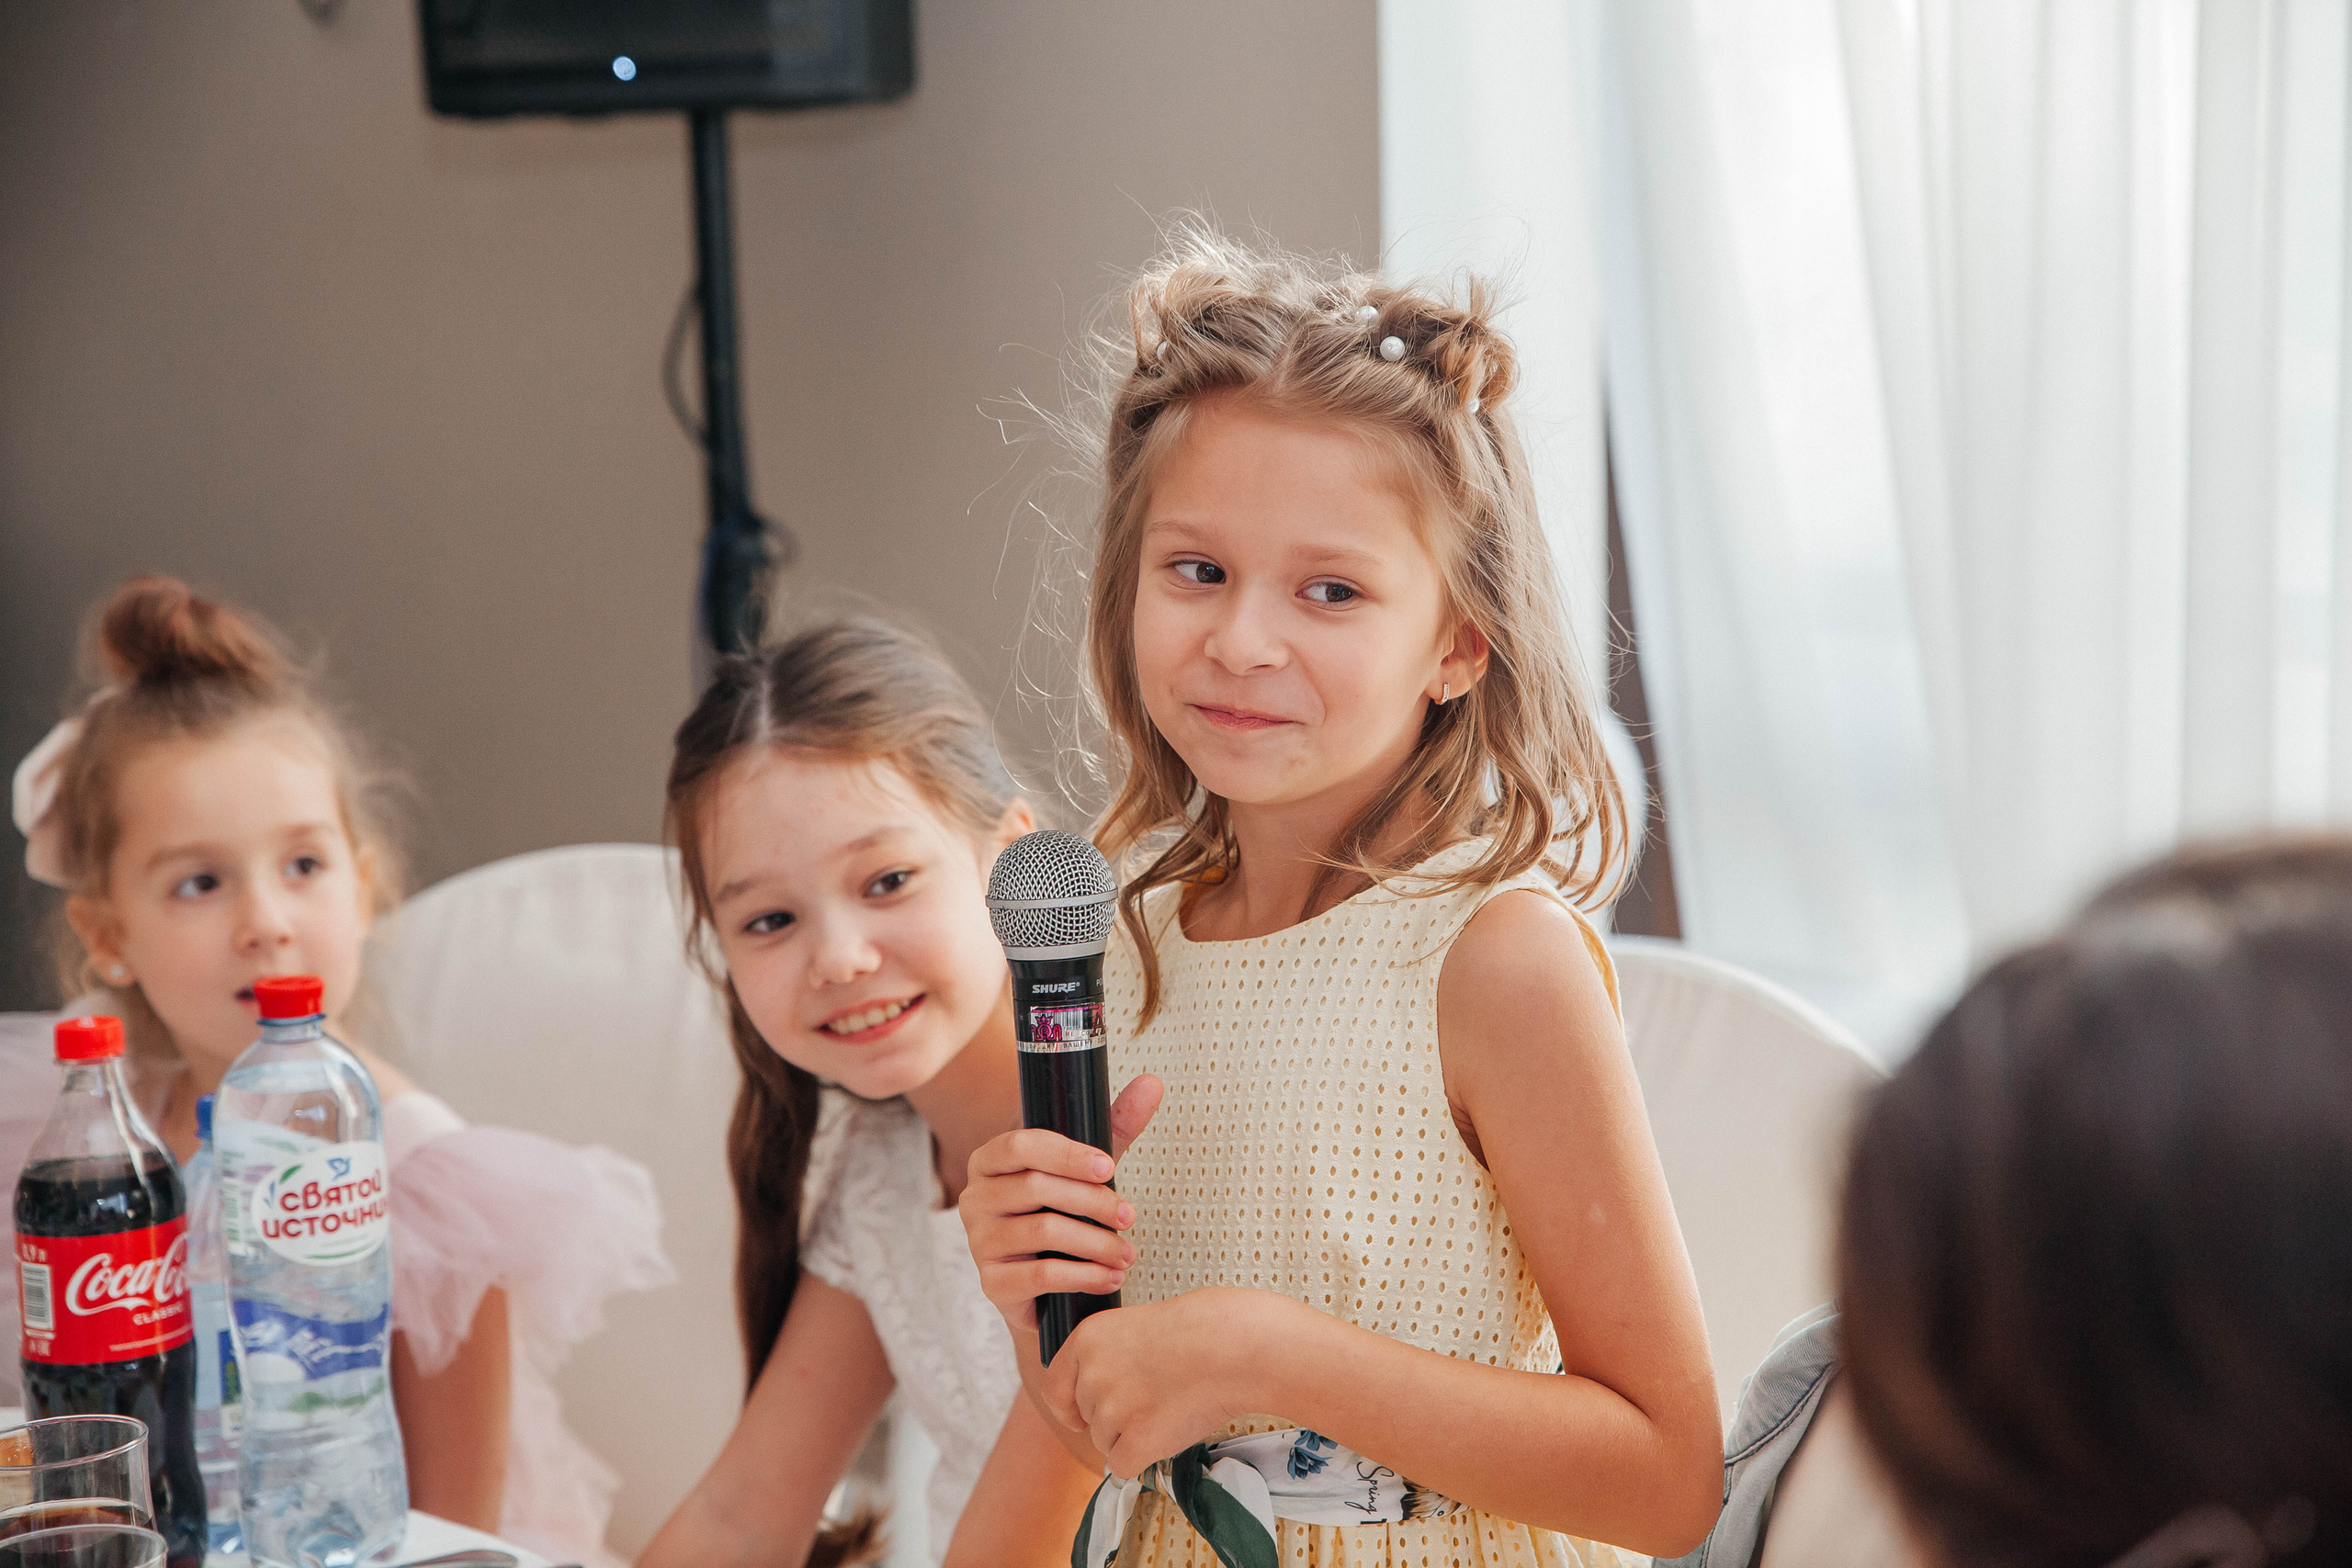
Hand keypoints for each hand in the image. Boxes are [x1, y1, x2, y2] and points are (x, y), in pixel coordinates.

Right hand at [960, 1074, 1163, 1330]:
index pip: (1020, 1145)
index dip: (1066, 1154)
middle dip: (1092, 1202)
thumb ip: (1114, 1126)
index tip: (1108, 1167)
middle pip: (1035, 1187)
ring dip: (1095, 1243)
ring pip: (1041, 1231)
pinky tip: (1110, 1277)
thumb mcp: (1086, 1168)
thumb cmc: (1061, 1214)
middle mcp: (975, 1197)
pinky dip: (1084, 1276)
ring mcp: (979, 1242)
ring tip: (1126, 1253)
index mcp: (990, 1160)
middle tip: (1129, 1216)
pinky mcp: (992, 1283)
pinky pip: (1040, 1276)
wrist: (1043, 1285)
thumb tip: (1152, 1083)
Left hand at [1040, 1288, 1281, 1478]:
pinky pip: (1123, 1465)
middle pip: (1088, 1419)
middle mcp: (1091, 1374)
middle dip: (1115, 1417)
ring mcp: (1112, 1409)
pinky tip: (1168, 1429)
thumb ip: (1105, 1359)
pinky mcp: (1136, 1440)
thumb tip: (1090, 1400)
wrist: (1232, 1346)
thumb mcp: (1133, 1329)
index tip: (1081, 1414)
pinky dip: (1144, 1456)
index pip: (1054, 1388)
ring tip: (1169, 1404)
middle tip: (1153, 1396)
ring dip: (1133, 1435)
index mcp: (1085, 1340)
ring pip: (1106, 1443)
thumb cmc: (1196, 1333)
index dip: (1069, 1406)